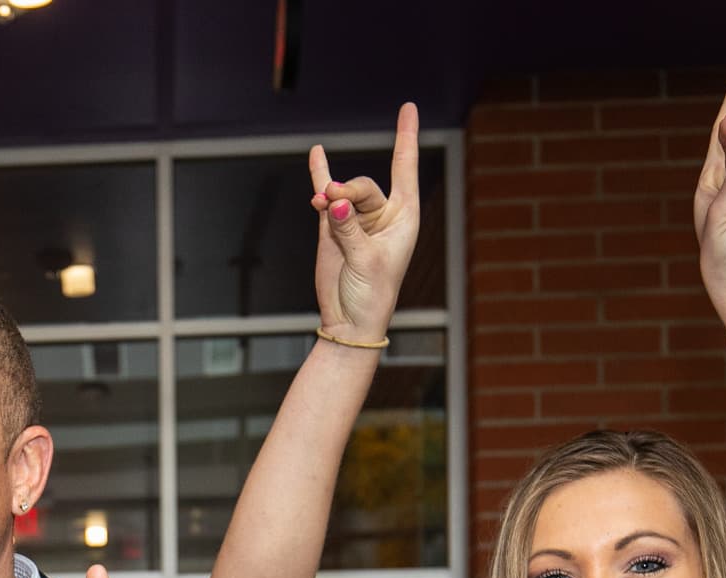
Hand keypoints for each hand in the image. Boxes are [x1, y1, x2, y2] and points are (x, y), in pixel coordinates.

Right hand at [307, 101, 422, 342]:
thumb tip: (333, 201)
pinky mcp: (332, 228)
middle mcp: (382, 214)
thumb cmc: (371, 295)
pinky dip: (320, 176)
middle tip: (329, 203)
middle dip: (346, 191)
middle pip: (364, 185)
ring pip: (341, 193)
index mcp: (404, 218)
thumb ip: (349, 228)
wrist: (349, 322)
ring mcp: (356, 219)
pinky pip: (326, 195)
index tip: (407, 107)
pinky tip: (317, 154)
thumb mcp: (366, 260)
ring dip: (329, 195)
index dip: (406, 138)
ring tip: (318, 205)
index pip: (405, 169)